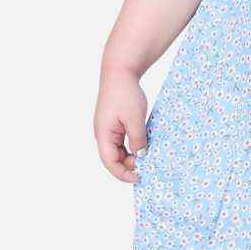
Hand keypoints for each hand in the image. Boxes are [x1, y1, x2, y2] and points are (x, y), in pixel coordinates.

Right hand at [94, 66, 147, 182]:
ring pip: (119, 150)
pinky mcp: (115, 123)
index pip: (110, 162)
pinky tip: (145, 144)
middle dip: (129, 165)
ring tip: (148, 155)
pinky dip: (133, 145)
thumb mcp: (135, 118)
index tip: (138, 177)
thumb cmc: (124, 93)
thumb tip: (141, 156)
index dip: (123, 173)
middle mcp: (103, 134)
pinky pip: (123, 140)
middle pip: (114, 158)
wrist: (120, 72)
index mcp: (103, 134)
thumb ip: (138, 139)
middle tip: (148, 165)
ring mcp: (108, 128)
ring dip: (132, 155)